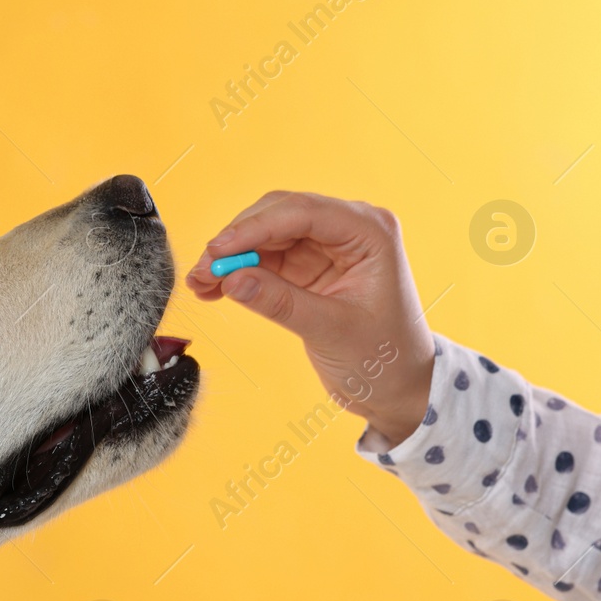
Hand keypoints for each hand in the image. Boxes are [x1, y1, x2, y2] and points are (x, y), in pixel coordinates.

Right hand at [185, 192, 435, 446]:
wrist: (399, 387)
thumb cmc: (384, 359)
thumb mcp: (331, 331)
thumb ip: (280, 302)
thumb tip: (232, 279)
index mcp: (370, 233)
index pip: (304, 212)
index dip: (255, 227)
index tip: (218, 250)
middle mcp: (349, 230)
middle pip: (280, 214)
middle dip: (238, 240)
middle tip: (204, 270)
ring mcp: (327, 247)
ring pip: (266, 233)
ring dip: (233, 255)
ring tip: (201, 282)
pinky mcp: (309, 267)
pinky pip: (265, 257)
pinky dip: (240, 269)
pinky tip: (215, 287)